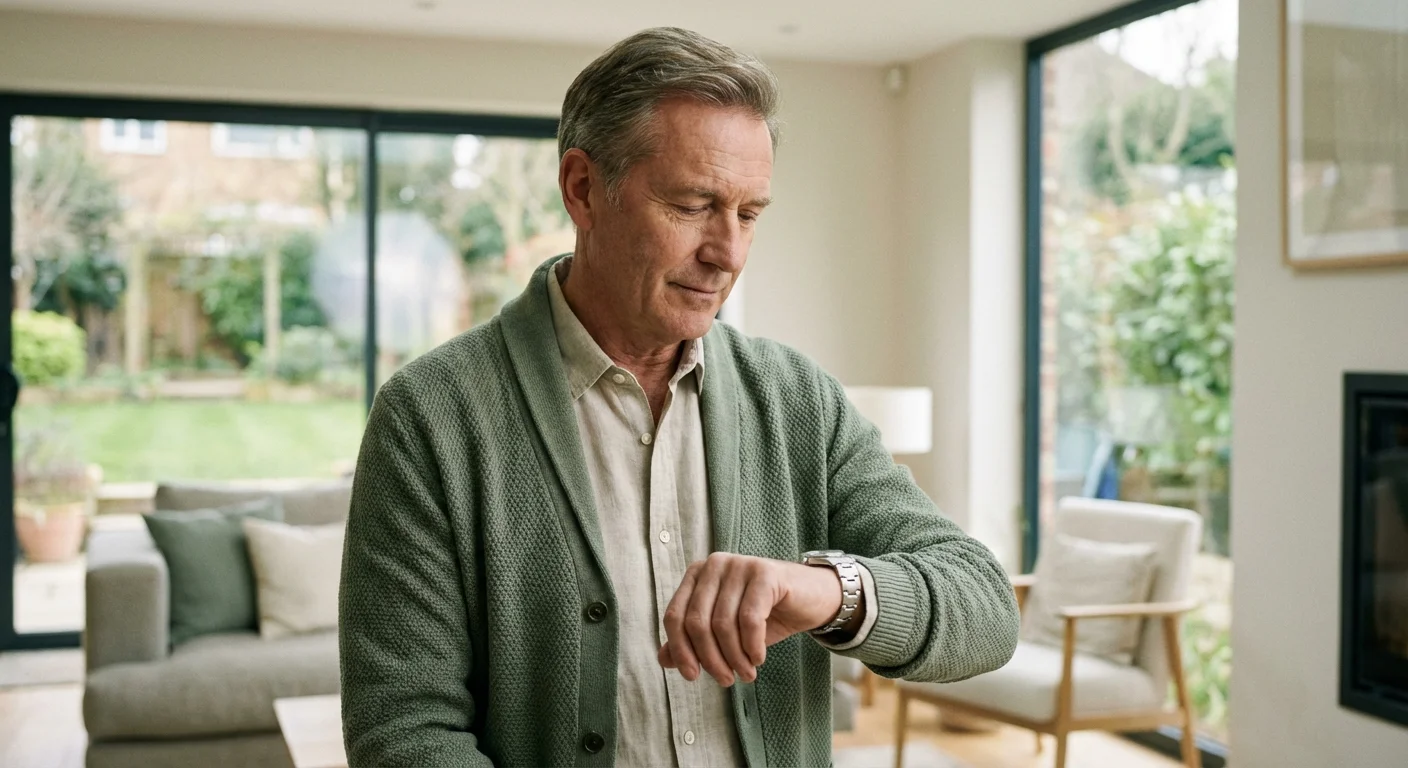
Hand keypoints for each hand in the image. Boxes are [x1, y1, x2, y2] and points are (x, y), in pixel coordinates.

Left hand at [656, 552, 853, 685]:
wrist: (811, 599)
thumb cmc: (764, 615)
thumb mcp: (726, 633)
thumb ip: (693, 642)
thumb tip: (663, 660)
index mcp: (698, 575)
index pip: (675, 616)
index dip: (680, 650)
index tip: (693, 677)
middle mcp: (714, 564)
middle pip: (697, 622)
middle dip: (710, 659)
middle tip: (727, 680)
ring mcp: (740, 565)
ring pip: (723, 624)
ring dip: (734, 658)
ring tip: (746, 674)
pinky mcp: (765, 572)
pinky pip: (749, 619)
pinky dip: (752, 646)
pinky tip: (758, 658)